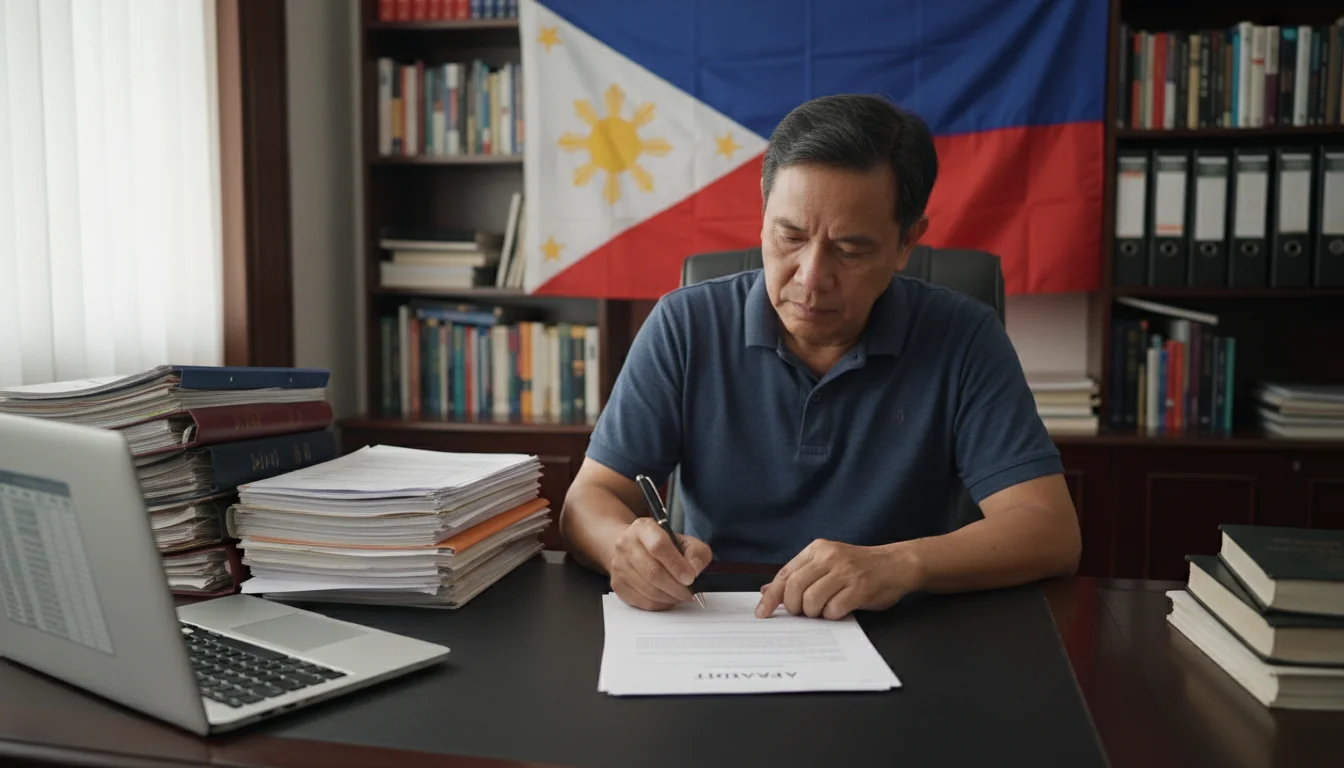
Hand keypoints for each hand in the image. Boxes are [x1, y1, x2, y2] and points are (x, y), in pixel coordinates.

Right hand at [608, 517, 711, 610]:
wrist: (631, 547)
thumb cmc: (660, 545)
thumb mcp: (684, 540)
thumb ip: (696, 553)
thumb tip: (694, 570)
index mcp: (643, 528)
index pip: (659, 546)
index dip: (676, 565)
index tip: (690, 578)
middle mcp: (626, 545)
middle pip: (653, 572)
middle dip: (676, 587)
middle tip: (689, 592)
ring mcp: (619, 566)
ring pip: (648, 590)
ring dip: (670, 597)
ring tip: (680, 595)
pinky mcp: (617, 584)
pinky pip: (642, 602)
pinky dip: (660, 604)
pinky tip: (667, 598)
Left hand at [755, 539, 919, 619]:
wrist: (896, 565)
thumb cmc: (859, 567)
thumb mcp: (827, 563)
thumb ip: (799, 575)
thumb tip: (767, 590)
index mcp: (817, 549)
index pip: (785, 574)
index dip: (771, 596)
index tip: (762, 612)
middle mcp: (829, 557)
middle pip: (794, 589)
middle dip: (794, 607)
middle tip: (803, 612)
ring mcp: (845, 572)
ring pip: (812, 600)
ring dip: (815, 613)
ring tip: (825, 609)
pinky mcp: (859, 588)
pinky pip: (834, 609)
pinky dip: (833, 615)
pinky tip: (840, 609)